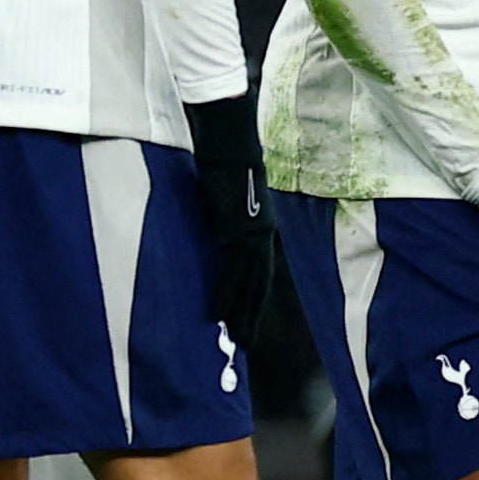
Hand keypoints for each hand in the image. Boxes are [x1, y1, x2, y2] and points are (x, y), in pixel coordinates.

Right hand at [180, 91, 282, 340]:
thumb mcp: (229, 188)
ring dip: (241, 313)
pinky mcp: (233, 231)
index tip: (249, 315)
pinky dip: (223, 295)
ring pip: (248, 283)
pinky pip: (228, 271)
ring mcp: (250, 234)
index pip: (261, 268)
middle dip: (253, 313)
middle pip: (259, 282)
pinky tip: (217, 315)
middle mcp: (262, 233)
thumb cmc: (225, 154)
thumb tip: (216, 219)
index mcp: (262, 223)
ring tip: (236, 339)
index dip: (256, 294)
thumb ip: (227, 208)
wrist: (229, 138)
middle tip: (246, 341)